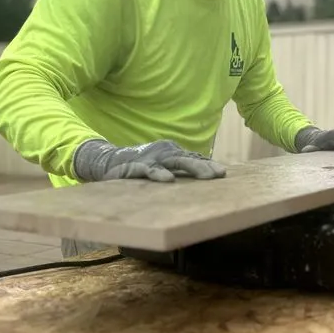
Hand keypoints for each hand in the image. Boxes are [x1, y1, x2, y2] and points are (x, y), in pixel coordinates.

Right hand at [73, 139, 226, 182]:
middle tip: (220, 174)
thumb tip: (207, 176)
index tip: (224, 174)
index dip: (209, 165)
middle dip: (205, 167)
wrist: (110, 161)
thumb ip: (182, 170)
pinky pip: (149, 170)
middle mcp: (165, 152)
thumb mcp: (164, 167)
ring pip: (174, 162)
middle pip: (189, 159)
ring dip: (192, 167)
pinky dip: (158, 174)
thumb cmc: (143, 165)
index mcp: (173, 152)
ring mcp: (151, 158)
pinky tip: (168, 180)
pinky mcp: (136, 165)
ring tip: (207, 176)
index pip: (195, 158)